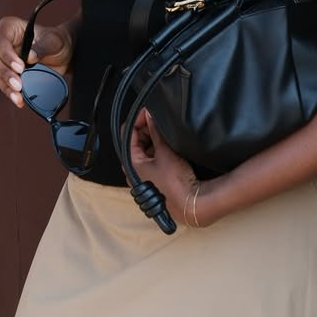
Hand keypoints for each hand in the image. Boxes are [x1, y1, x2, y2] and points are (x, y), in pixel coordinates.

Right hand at [0, 17, 74, 108]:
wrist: (60, 55)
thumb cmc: (55, 42)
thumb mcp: (53, 41)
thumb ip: (41, 47)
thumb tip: (30, 57)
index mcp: (10, 27)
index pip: (1, 41)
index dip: (7, 55)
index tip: (20, 67)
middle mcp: (1, 41)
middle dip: (4, 72)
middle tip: (18, 84)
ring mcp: (1, 57)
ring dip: (5, 85)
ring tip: (18, 95)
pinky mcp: (4, 72)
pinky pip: (0, 83)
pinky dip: (8, 92)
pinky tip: (18, 99)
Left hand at [128, 109, 204, 227]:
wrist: (189, 204)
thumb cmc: (174, 182)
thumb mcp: (164, 151)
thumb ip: (155, 131)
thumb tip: (149, 115)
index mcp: (130, 164)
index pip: (127, 134)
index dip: (137, 119)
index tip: (149, 111)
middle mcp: (134, 171)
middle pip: (134, 142)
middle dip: (145, 128)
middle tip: (158, 120)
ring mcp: (145, 177)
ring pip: (144, 150)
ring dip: (152, 139)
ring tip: (165, 131)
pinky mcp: (155, 180)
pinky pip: (152, 159)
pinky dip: (157, 149)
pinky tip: (168, 145)